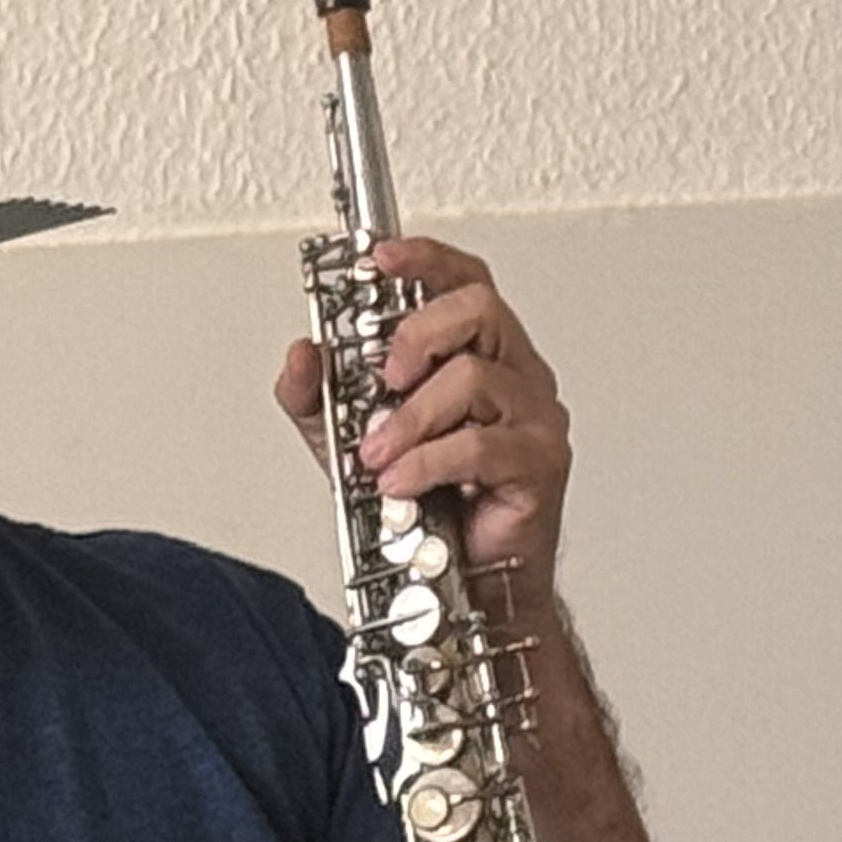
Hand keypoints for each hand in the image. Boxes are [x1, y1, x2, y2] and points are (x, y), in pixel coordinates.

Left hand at [271, 238, 574, 587]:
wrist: (466, 585)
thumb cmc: (430, 509)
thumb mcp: (349, 444)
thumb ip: (320, 398)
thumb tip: (301, 354)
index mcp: (481, 354)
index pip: (464, 282)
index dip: (425, 258)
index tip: (378, 256)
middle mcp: (515, 375)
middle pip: (479, 308)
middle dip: (416, 334)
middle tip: (384, 377)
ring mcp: (534, 418)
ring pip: (474, 377)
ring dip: (410, 417)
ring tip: (378, 455)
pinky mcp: (540, 464)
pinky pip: (482, 445)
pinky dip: (429, 462)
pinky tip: (401, 482)